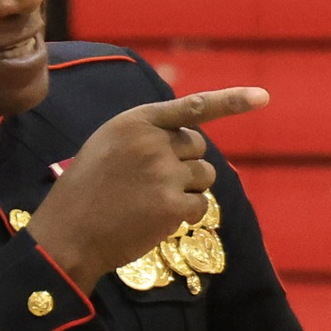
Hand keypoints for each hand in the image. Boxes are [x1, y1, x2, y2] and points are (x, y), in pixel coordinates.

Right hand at [26, 87, 266, 291]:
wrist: (68, 233)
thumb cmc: (87, 189)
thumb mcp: (108, 144)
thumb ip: (147, 134)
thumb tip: (193, 141)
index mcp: (135, 122)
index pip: (192, 107)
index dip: (231, 101)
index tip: (262, 97)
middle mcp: (153, 143)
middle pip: (199, 147)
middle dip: (186, 163)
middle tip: (154, 180)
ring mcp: (164, 174)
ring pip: (205, 176)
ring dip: (189, 188)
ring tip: (153, 199)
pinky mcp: (172, 206)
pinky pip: (200, 205)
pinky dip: (186, 214)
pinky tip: (157, 218)